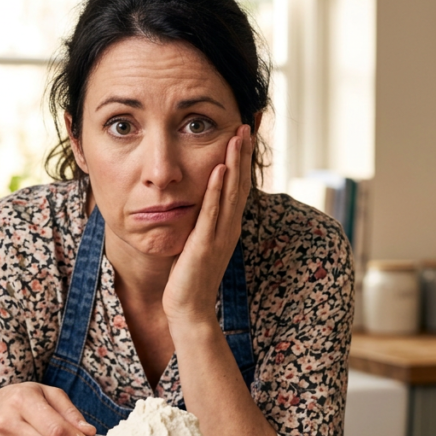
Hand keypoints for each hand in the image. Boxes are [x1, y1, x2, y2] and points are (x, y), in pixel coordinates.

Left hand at [163, 124, 252, 328]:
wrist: (190, 309)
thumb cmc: (190, 277)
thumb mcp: (198, 242)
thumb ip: (202, 221)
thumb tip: (197, 200)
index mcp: (228, 226)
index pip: (238, 187)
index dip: (242, 161)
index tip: (242, 136)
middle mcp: (229, 228)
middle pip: (240, 184)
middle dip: (243, 154)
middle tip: (246, 126)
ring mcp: (220, 236)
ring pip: (230, 193)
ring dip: (234, 164)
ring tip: (237, 137)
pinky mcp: (205, 244)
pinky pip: (212, 212)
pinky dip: (215, 190)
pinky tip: (219, 170)